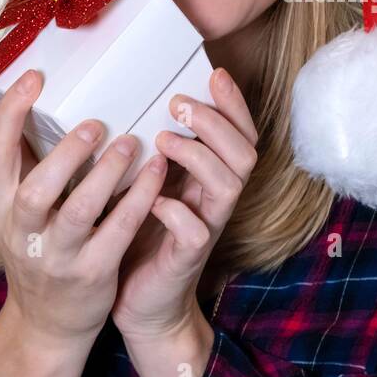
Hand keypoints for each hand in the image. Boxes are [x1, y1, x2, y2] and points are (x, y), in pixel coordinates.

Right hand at [0, 69, 167, 351]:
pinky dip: (138, 200)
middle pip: (33, 191)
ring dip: (105, 175)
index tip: (34, 76)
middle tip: (96, 122)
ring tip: (130, 143)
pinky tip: (157, 171)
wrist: (48, 321)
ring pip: (78, 212)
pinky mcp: (91, 273)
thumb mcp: (10, 205)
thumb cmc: (36, 243)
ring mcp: (56, 257)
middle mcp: (19, 233)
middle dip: (64, 154)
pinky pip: (118, 231)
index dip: (11, 116)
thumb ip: (11, 155)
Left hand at [111, 68, 259, 343]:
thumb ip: (152, 149)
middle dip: (216, 123)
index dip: (234, 104)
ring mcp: (206, 227)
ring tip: (164, 140)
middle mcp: (215, 199)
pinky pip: (196, 232)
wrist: (139, 303)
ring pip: (229, 185)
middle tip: (180, 103)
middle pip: (245, 153)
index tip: (215, 73)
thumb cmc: (138, 233)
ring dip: (199, 157)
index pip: (240, 133)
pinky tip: (154, 201)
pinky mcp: (187, 258)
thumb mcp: (147, 183)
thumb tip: (131, 94)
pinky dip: (177, 211)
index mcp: (209, 177)